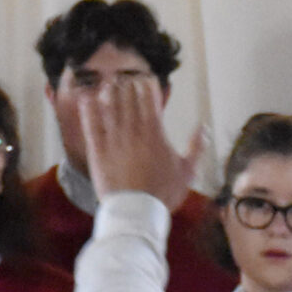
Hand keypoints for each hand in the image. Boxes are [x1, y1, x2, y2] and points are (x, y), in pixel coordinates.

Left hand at [79, 75, 203, 209]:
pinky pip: (91, 125)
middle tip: (126, 78)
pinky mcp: (98, 151)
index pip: (150, 98)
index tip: (145, 78)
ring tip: (109, 83)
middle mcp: (134, 131)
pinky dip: (88, 110)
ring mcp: (114, 140)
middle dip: (128, 84)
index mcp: (155, 133)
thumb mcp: (187, 171)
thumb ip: (196, 146)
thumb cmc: (163, 194)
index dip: (147, 84)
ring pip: (110, 106)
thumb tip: (204, 128)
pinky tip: (86, 99)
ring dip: (109, 91)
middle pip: (129, 97)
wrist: (137, 213)